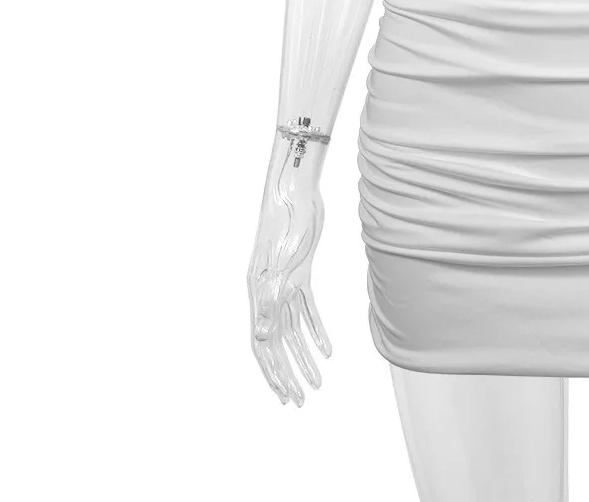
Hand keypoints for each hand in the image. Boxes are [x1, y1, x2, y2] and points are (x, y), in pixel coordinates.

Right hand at [246, 134, 331, 405]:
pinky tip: (330, 349)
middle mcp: (268, 293)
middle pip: (279, 344)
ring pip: (295, 330)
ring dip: (306, 357)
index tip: (285, 397)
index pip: (263, 345)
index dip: (273, 373)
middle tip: (303, 400)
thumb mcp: (279, 263)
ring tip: (319, 382)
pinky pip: (308, 309)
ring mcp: (285, 283)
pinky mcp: (301, 272)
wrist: (295, 190)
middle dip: (290, 374)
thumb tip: (262, 338)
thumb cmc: (285, 222)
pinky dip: (317, 330)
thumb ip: (269, 300)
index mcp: (258, 295)